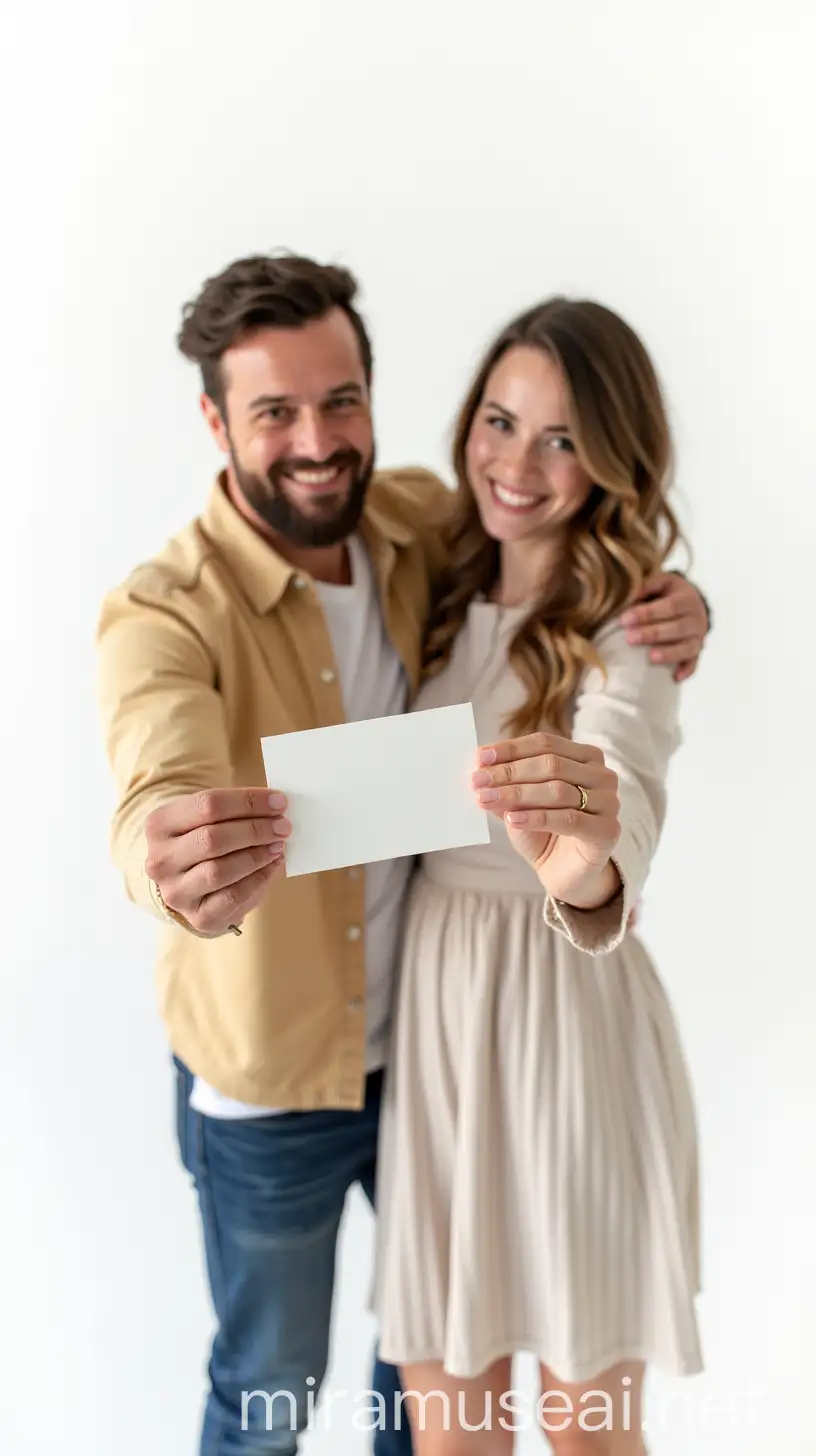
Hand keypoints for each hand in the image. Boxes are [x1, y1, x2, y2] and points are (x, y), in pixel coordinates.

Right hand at [144, 788, 290, 936]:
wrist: (189, 887)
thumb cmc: (203, 844)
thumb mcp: (207, 821)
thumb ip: (236, 812)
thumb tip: (276, 808)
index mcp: (159, 825)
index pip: (207, 804)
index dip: (248, 802)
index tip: (278, 802)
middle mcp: (160, 860)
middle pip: (213, 838)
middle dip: (255, 830)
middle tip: (283, 826)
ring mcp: (176, 891)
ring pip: (220, 870)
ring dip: (257, 855)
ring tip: (278, 846)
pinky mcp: (197, 917)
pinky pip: (233, 896)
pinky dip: (259, 879)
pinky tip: (271, 866)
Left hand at [472, 733, 620, 906]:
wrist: (565, 873)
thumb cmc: (544, 832)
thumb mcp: (520, 804)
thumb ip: (507, 786)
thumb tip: (481, 770)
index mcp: (585, 757)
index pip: (545, 744)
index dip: (511, 749)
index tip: (479, 757)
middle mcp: (602, 775)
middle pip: (551, 765)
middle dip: (509, 772)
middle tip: (476, 781)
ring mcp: (609, 802)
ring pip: (558, 790)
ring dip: (517, 793)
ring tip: (485, 799)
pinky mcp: (607, 831)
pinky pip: (568, 819)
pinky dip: (536, 817)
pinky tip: (513, 819)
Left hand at [620, 571, 708, 681]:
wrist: (693, 602)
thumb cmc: (669, 593)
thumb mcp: (663, 581)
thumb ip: (649, 585)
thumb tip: (632, 594)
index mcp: (687, 599)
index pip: (669, 607)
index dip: (648, 613)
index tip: (625, 619)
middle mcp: (696, 619)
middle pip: (677, 628)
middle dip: (653, 634)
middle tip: (630, 638)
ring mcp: (698, 637)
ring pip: (687, 647)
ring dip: (670, 653)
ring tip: (651, 657)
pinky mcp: (696, 651)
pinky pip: (694, 663)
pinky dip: (686, 670)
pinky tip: (675, 678)